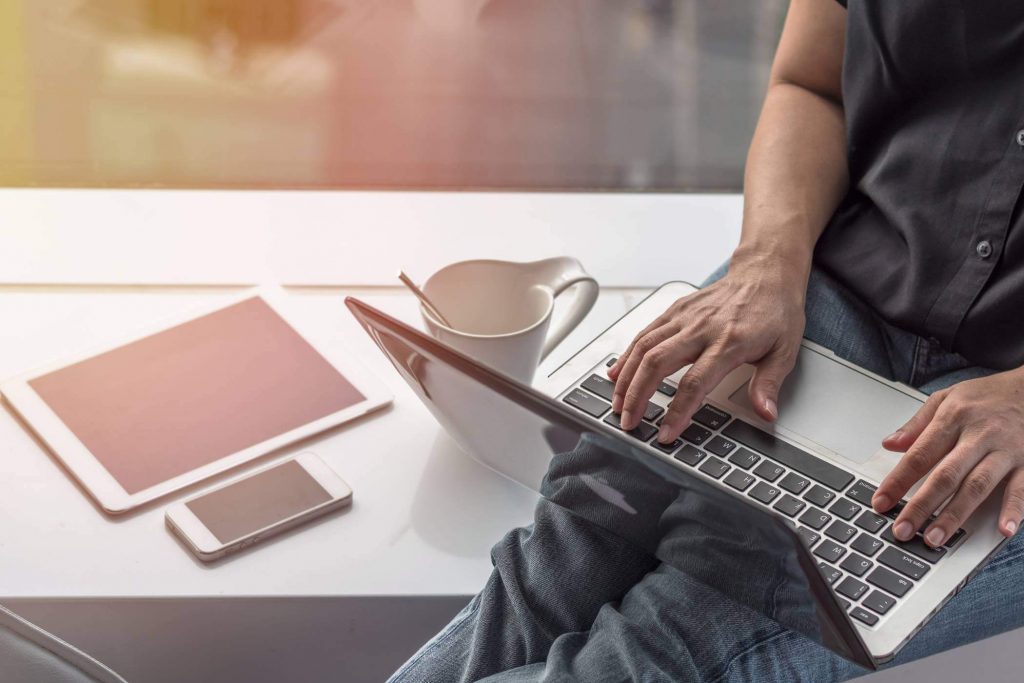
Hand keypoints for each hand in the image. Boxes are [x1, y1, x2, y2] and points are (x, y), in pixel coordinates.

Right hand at [607, 254, 807, 441]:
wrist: (766, 273)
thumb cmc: (775, 313)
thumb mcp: (785, 351)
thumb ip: (769, 384)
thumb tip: (766, 413)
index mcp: (729, 342)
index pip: (695, 382)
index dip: (677, 411)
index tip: (666, 433)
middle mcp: (702, 328)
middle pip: (657, 363)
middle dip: (637, 396)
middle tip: (628, 422)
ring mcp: (685, 317)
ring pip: (644, 347)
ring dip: (625, 378)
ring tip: (617, 403)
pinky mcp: (675, 310)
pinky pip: (644, 333)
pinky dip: (627, 355)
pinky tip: (617, 373)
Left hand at [874, 369, 1023, 545]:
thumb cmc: (987, 395)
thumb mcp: (946, 398)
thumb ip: (917, 424)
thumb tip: (890, 444)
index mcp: (953, 419)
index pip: (919, 455)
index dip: (898, 481)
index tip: (881, 502)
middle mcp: (978, 436)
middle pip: (945, 475)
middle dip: (921, 506)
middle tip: (903, 530)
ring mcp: (1005, 451)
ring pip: (977, 486)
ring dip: (955, 515)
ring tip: (936, 538)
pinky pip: (1020, 488)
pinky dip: (1013, 510)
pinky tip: (1003, 529)